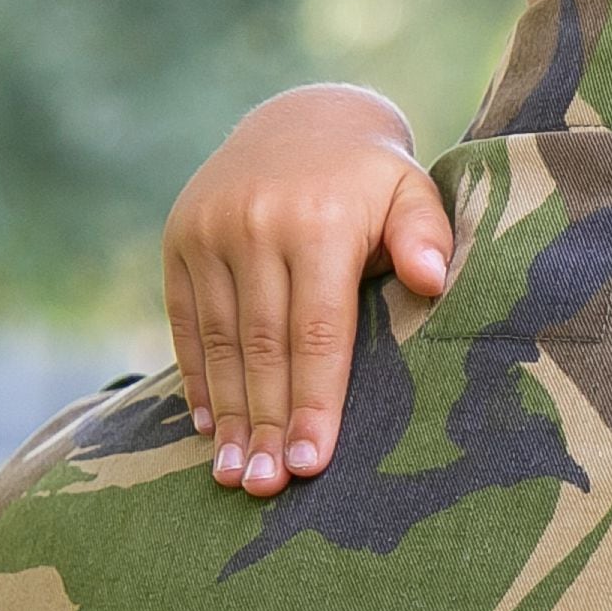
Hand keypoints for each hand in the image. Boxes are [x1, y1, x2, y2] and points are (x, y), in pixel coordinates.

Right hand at [162, 85, 454, 494]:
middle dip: (265, 423)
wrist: (301, 121)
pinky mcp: (179, 240)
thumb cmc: (372, 181)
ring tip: (235, 476)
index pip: (317, 331)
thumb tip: (433, 282)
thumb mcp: (411, 191)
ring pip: (221, 341)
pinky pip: (186, 322)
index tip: (312, 463)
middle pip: (263, 347)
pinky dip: (198, 378)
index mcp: (320, 220)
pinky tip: (209, 428)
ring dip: (228, 414)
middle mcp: (257, 225)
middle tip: (266, 489)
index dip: (314, 401)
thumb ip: (426, 235)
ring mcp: (210, 231)